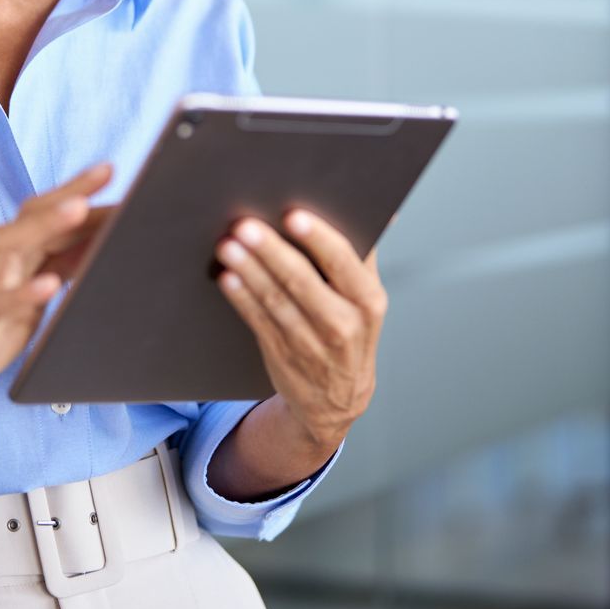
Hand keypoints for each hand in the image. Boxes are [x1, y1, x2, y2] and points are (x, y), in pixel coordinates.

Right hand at [0, 161, 114, 417]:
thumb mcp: (27, 300)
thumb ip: (57, 269)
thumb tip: (99, 243)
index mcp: (11, 260)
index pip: (45, 215)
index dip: (79, 194)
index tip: (111, 171)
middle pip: (31, 218)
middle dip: (69, 193)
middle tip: (105, 170)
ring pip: (10, 247)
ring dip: (46, 225)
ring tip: (79, 207)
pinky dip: (22, 293)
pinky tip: (48, 284)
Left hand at [213, 208, 387, 450]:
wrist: (337, 400)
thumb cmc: (351, 331)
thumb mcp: (366, 299)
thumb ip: (364, 255)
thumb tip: (381, 208)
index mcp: (368, 301)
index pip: (343, 262)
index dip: (317, 238)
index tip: (292, 215)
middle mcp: (344, 323)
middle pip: (303, 281)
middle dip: (271, 251)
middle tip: (245, 226)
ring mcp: (311, 343)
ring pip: (276, 301)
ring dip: (249, 271)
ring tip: (228, 246)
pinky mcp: (282, 355)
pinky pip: (259, 322)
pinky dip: (242, 298)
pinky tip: (228, 278)